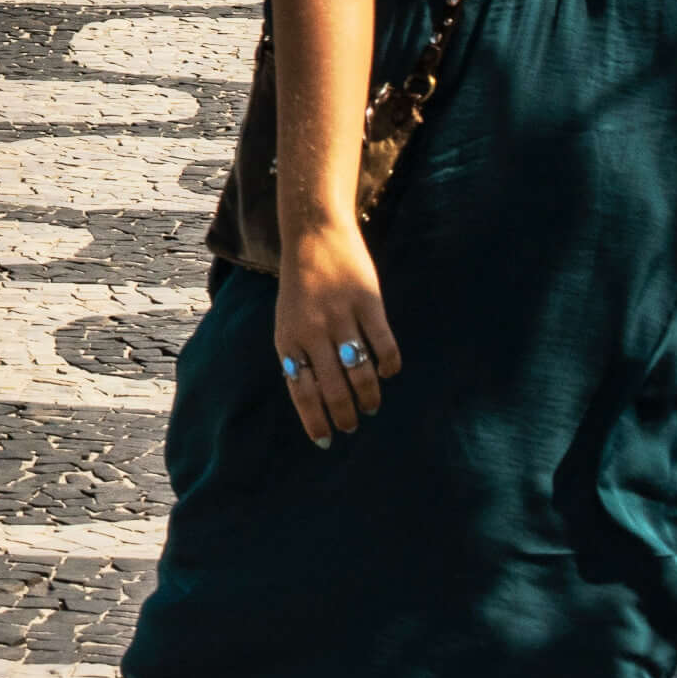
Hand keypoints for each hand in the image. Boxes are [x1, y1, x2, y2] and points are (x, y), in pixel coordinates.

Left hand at [271, 221, 400, 445]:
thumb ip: (298, 356)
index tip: (326, 441)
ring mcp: (340, 317)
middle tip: (353, 424)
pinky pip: (384, 346)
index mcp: (288, 338)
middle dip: (345, 415)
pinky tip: (387, 372)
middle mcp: (312, 331)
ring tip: (370, 405)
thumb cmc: (300, 288)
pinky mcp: (367, 303)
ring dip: (368, 396)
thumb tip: (313, 402)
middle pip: (333, 389)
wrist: (313, 236)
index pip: (302, 391)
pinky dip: (389, 366)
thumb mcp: (287, 322)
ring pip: (360, 372)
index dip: (315, 420)